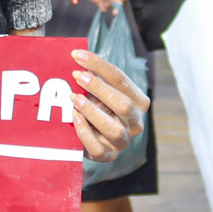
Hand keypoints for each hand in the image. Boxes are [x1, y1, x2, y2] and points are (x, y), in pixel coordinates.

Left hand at [69, 48, 149, 162]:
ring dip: (92, 111)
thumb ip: (94, 78)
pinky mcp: (108, 156)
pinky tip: (74, 118)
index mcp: (139, 102)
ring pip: (113, 128)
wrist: (94, 139)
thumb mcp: (99, 92)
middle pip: (124, 104)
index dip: (99, 65)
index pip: (121, 79)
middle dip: (99, 88)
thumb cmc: (98, 108)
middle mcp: (136, 123)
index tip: (77, 55)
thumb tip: (78, 58)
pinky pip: (98, 148)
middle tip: (76, 76)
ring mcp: (123, 141)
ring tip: (73, 98)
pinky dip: (85, 132)